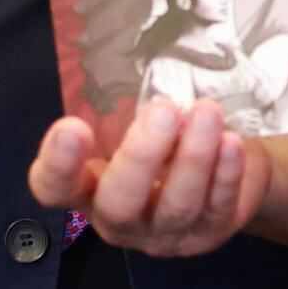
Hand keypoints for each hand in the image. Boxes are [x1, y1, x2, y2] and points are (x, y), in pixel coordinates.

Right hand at [30, 96, 262, 256]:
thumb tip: (133, 54)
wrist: (224, 168)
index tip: (71, 127)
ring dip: (193, 158)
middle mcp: (120, 219)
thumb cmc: (166, 140)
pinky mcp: (210, 233)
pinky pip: (218, 208)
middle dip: (141, 157)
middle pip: (119, 204)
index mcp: (87, 189)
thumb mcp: (136, 124)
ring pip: (176, 206)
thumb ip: (123, 106)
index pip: (55, 187)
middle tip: (163, 110)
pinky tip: (232, 143)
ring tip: (207, 113)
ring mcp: (166, 234)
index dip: (57, 165)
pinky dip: (226, 175)